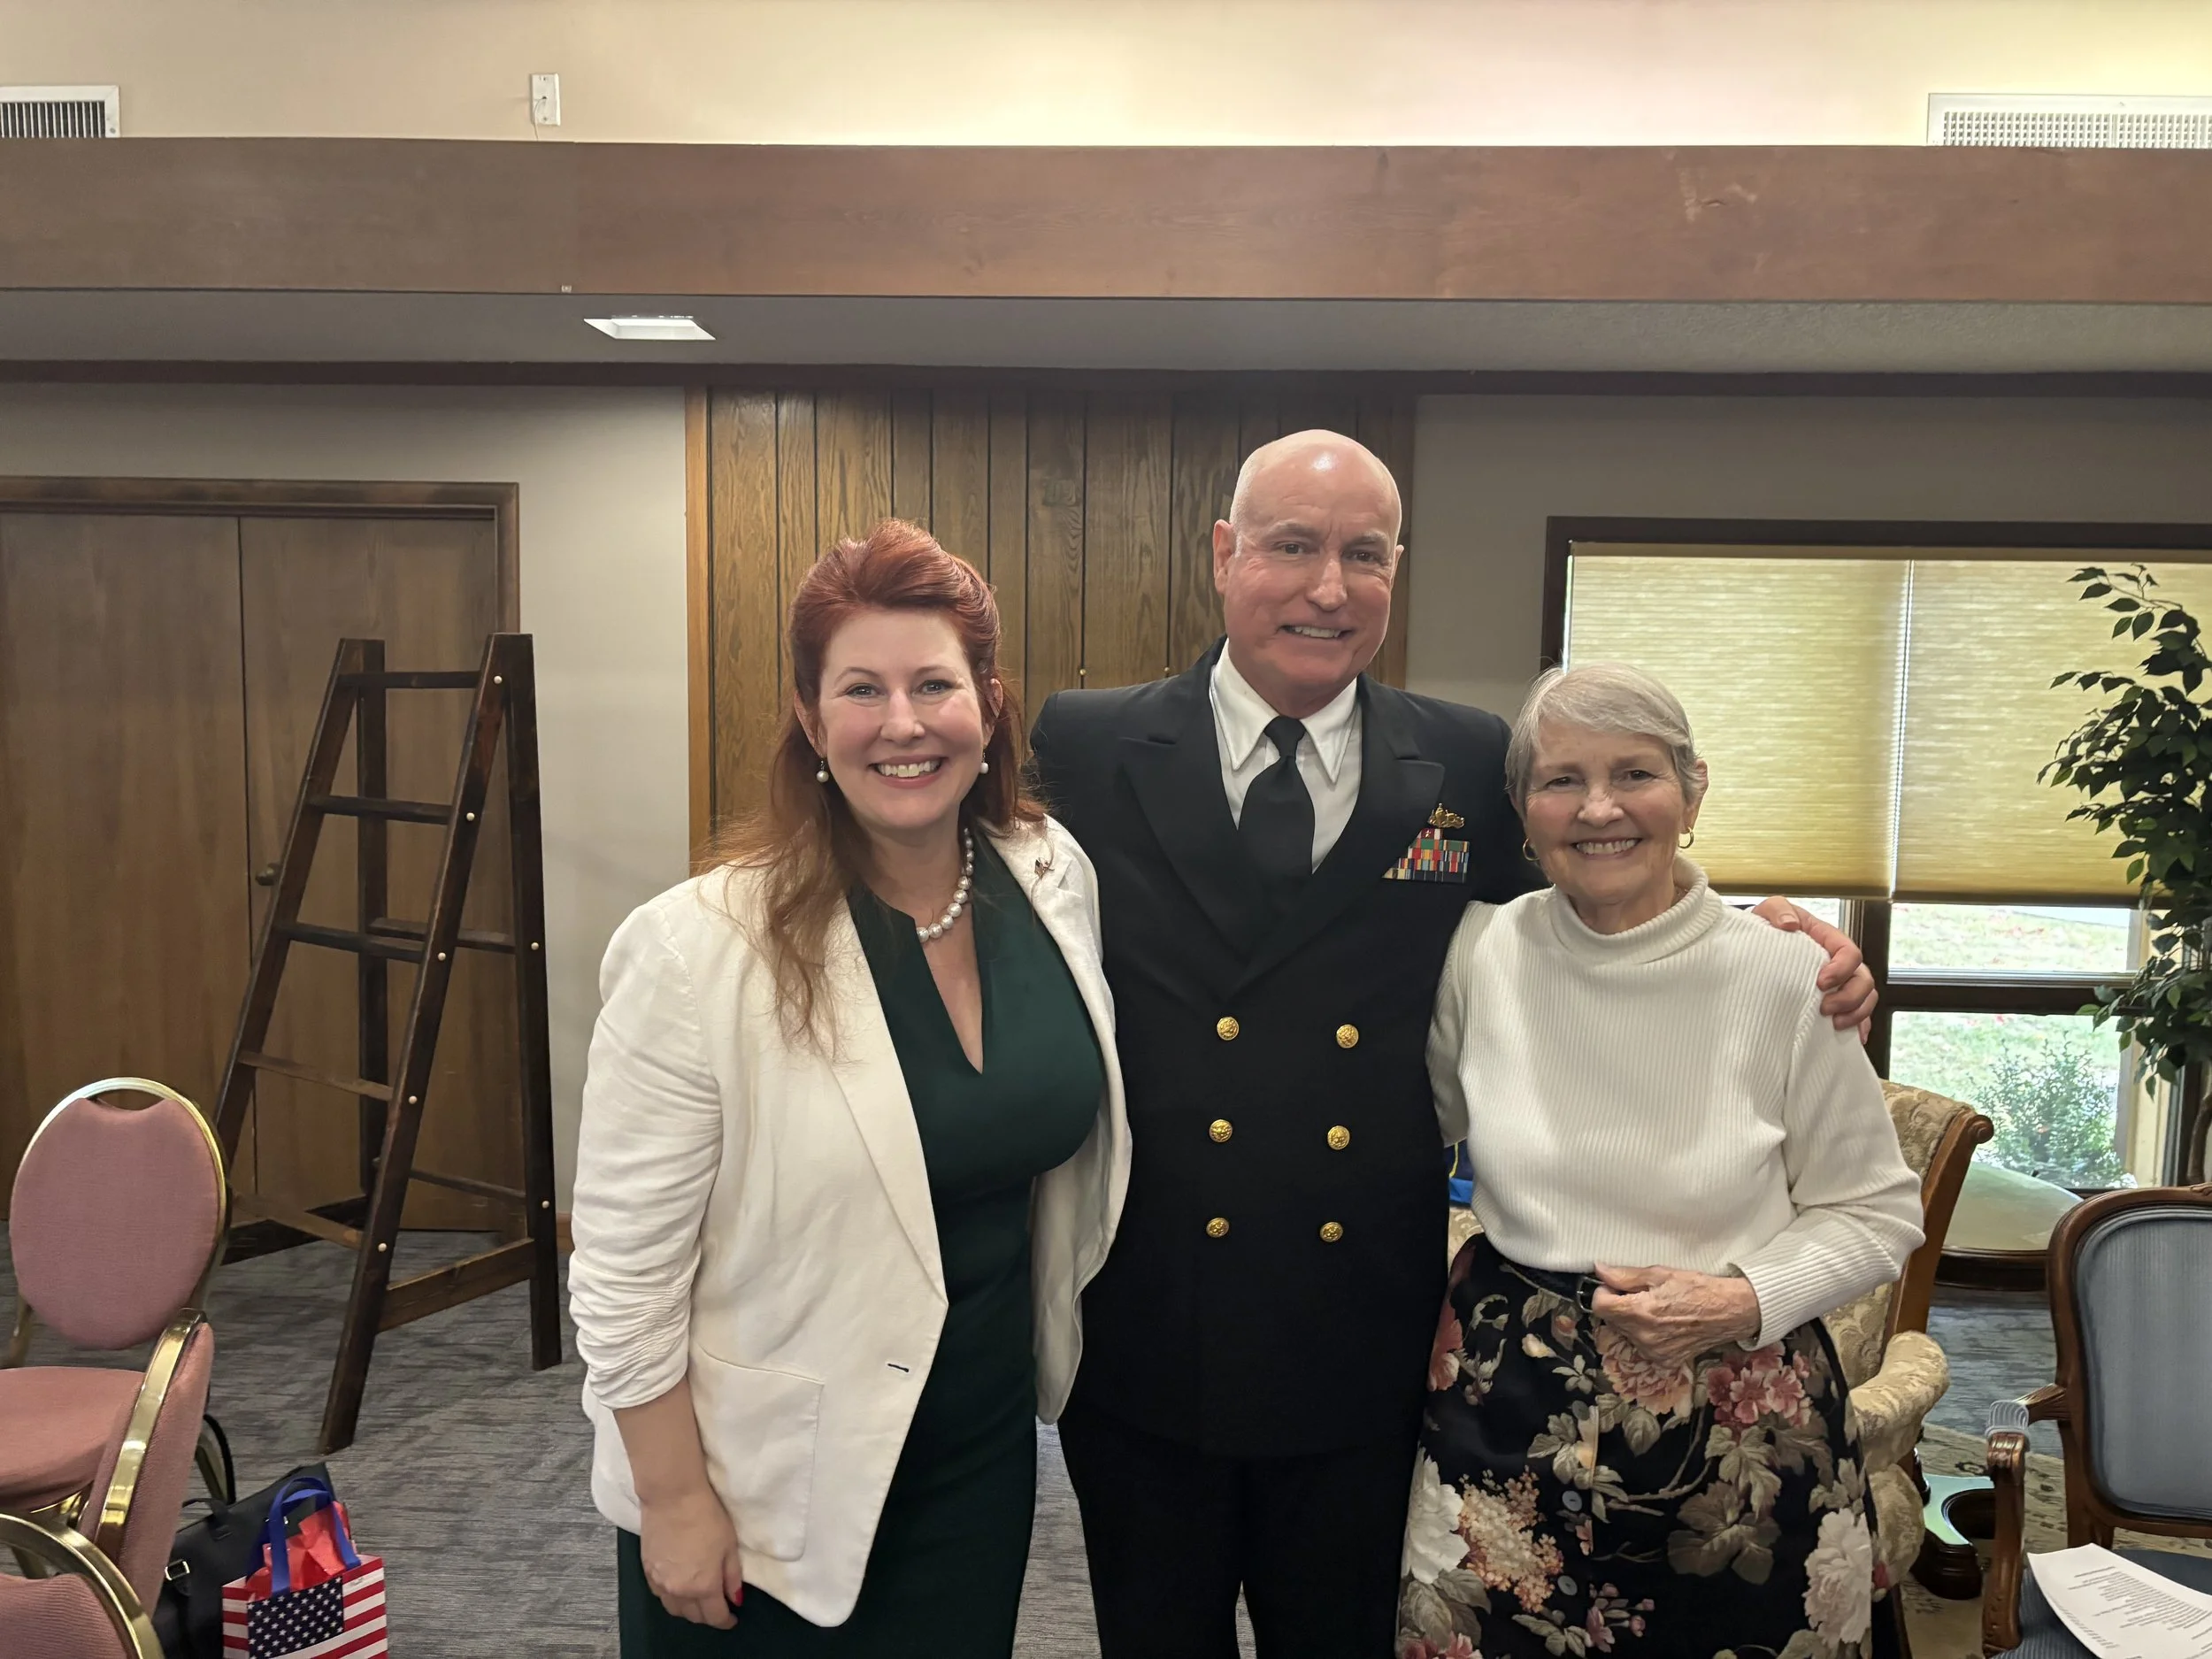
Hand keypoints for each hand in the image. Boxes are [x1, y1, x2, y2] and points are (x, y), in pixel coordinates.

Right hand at [637, 1486, 745, 1627]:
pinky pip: (659, 1595)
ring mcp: (660, 1582)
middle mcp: (679, 1591)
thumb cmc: (707, 1517)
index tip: (733, 1618)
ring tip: (698, 1599)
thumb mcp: (729, 1546)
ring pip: (674, 1609)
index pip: (715, 1617)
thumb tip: (735, 1598)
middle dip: (708, 1615)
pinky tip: (678, 1587)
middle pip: (694, 1616)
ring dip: (688, 1609)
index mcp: (703, 1586)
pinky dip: (671, 1597)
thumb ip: (732, 1577)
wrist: (672, 1496)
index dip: (726, 1620)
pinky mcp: (647, 1570)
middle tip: (717, 1605)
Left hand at [1590, 1263, 1761, 1368]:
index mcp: (1640, 1313)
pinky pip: (1642, 1347)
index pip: (1600, 1306)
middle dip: (1619, 1306)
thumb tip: (1599, 1270)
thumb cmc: (1697, 1288)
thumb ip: (1626, 1275)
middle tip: (1641, 1295)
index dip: (1604, 1292)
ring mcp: (1654, 1353)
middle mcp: (1644, 1337)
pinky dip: (1646, 1336)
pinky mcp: (1664, 1362)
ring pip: (1625, 1334)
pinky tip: (1664, 1325)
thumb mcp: (1660, 1274)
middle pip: (1612, 1320)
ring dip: (1632, 1322)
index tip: (1615, 1286)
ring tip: (1657, 1310)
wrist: (1730, 1312)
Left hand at [1751, 896, 1876, 1038]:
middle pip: (1864, 980)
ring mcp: (1841, 982)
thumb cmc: (1769, 926)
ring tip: (1834, 1025)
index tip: (1821, 983)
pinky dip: (1858, 1027)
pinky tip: (1851, 1038)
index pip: (1850, 953)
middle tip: (1826, 1009)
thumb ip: (1779, 910)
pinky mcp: (1835, 999)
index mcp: (1829, 940)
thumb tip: (1789, 924)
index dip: (1842, 969)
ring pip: (1866, 999)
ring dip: (1856, 1014)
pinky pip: (1858, 1015)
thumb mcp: (1770, 910)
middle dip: (1850, 998)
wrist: (1758, 945)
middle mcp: (1840, 962)